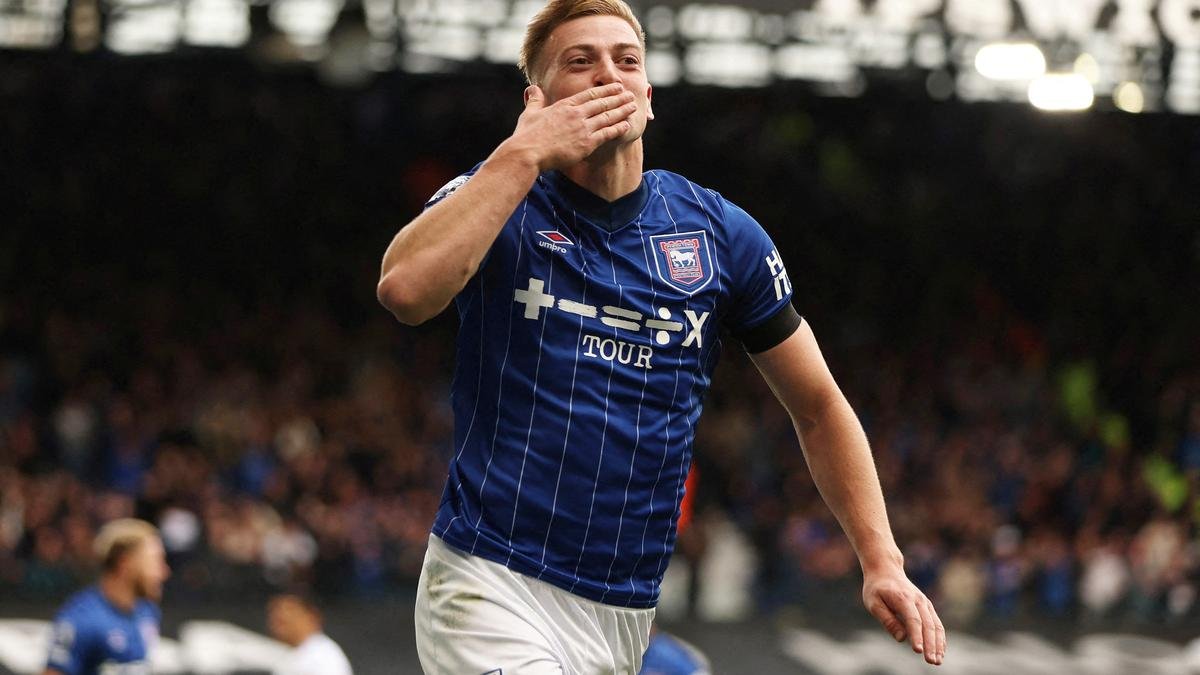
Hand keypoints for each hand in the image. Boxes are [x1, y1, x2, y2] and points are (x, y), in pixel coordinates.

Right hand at [507, 83, 638, 171]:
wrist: (529, 152)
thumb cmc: (526, 135)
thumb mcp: (530, 113)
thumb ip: (535, 100)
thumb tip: (533, 89)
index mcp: (565, 105)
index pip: (589, 94)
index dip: (605, 90)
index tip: (616, 87)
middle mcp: (576, 114)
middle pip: (602, 103)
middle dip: (618, 98)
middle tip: (630, 95)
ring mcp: (582, 128)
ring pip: (608, 117)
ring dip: (622, 111)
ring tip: (633, 107)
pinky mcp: (586, 144)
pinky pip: (606, 134)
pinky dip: (618, 129)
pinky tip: (627, 125)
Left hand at [862, 568, 945, 665]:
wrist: (886, 569)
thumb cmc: (877, 588)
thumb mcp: (873, 602)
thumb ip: (887, 620)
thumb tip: (901, 638)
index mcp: (903, 598)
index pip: (913, 620)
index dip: (916, 636)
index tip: (918, 651)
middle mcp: (918, 600)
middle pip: (928, 625)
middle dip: (931, 645)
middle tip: (932, 662)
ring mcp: (925, 603)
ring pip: (936, 625)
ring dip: (938, 644)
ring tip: (938, 661)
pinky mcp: (927, 606)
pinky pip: (937, 623)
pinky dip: (940, 638)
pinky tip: (940, 651)